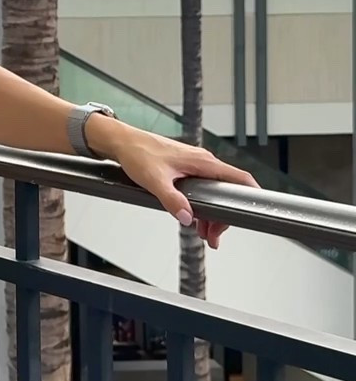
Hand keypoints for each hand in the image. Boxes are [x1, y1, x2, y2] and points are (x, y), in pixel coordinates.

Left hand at [95, 121, 257, 248]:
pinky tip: (194, 220)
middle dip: (223, 217)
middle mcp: (203, 162)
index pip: (238, 176)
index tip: (257, 209)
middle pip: (226, 192)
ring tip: (204, 234)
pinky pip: (203, 190)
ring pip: (214, 193)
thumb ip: (172, 200)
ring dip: (212, 214)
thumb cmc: (138, 153)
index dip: (251, 192)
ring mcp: (195, 165)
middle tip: (213, 237)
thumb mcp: (155, 181)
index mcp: (202, 162)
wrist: (123, 143)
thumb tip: (187, 217)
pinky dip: (202, 206)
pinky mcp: (186, 169)